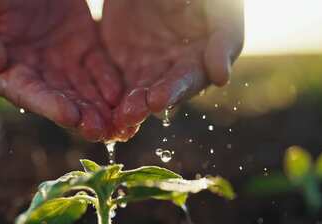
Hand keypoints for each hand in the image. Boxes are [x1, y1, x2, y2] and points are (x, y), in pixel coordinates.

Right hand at [0, 0, 122, 140]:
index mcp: (5, 69)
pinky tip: (120, 95)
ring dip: (99, 108)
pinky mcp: (83, 46)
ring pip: (83, 90)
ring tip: (118, 123)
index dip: (49, 105)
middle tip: (101, 131)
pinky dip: (110, 82)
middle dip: (82, 117)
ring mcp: (61, 61)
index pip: (28, 92)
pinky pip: (99, 68)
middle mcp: (35, 72)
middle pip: (61, 100)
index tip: (70, 116)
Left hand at [101, 0, 243, 138]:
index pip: (187, 80)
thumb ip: (224, 38)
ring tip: (114, 116)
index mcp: (199, 59)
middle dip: (144, 104)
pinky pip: (111, 81)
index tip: (158, 100)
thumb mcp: (217, 7)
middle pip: (157, 93)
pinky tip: (97, 106)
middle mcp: (172, 69)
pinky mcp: (121, 60)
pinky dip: (105, 96)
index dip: (174, 90)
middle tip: (130, 114)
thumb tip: (221, 78)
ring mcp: (145, 66)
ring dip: (124, 106)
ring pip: (133, 92)